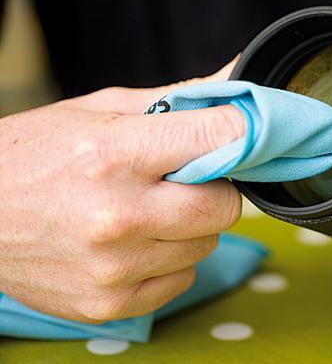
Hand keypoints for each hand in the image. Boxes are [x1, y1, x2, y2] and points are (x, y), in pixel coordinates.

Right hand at [0, 60, 243, 321]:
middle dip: (215, 189)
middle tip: (185, 179)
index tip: (245, 133)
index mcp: (115, 154)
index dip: (243, 134)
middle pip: (225, 206)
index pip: (220, 138)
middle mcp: (118, 215)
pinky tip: (135, 243)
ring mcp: (115, 267)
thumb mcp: (100, 112)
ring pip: (207, 244)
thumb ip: (177, 100)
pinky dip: (170, 261)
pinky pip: (182, 279)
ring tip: (148, 210)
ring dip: (190, 226)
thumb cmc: (36, 155)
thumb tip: (239, 79)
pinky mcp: (110, 303)